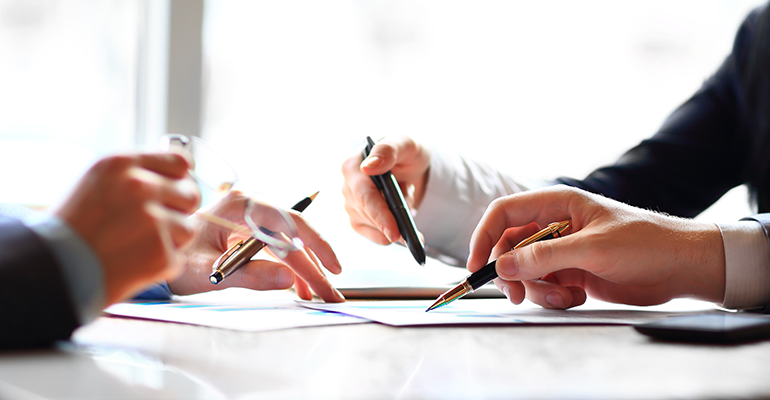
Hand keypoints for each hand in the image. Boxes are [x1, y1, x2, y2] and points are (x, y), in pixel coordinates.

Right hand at [53, 153, 200, 305]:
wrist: (51, 269)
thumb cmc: (74, 227)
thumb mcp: (98, 181)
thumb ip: (138, 172)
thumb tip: (183, 170)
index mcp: (122, 163)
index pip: (180, 161)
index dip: (179, 178)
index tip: (172, 190)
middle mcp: (139, 186)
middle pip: (190, 194)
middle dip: (179, 210)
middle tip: (155, 224)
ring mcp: (152, 220)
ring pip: (188, 228)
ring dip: (171, 239)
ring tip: (138, 245)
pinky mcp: (159, 253)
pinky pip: (178, 258)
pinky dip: (161, 265)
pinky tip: (134, 263)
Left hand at [169, 191, 344, 301]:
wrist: (155, 252)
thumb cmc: (174, 257)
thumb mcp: (209, 271)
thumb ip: (250, 275)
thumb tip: (288, 278)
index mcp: (241, 206)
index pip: (291, 224)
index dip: (316, 246)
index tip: (332, 270)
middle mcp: (250, 208)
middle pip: (294, 236)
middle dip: (314, 266)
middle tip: (330, 294)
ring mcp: (251, 220)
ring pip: (289, 244)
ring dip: (304, 270)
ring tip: (316, 296)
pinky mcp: (249, 233)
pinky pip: (277, 250)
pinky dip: (289, 268)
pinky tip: (298, 287)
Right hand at [341, 136, 430, 243]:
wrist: (412, 165)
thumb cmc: (407, 151)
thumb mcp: (406, 143)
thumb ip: (388, 150)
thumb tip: (369, 166)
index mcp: (352, 166)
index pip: (364, 196)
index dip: (379, 214)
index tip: (394, 232)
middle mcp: (347, 186)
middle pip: (368, 215)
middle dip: (393, 222)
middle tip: (414, 228)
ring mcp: (351, 205)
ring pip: (373, 227)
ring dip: (395, 222)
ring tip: (407, 199)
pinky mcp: (358, 219)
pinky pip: (374, 236)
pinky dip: (390, 234)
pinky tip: (401, 222)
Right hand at [467, 185, 725, 308]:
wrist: (681, 266)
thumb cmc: (645, 242)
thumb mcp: (592, 248)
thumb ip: (545, 257)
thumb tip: (504, 266)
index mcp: (556, 204)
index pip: (504, 214)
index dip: (485, 237)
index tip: (477, 265)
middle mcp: (554, 226)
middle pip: (509, 248)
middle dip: (512, 273)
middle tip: (517, 294)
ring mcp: (561, 251)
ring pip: (525, 272)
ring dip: (536, 289)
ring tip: (564, 295)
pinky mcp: (570, 273)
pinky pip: (544, 287)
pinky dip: (553, 296)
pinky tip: (577, 296)